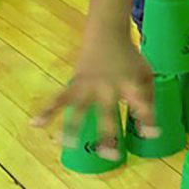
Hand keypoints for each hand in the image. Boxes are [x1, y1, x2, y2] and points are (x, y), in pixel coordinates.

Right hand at [33, 38, 156, 160]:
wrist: (107, 32)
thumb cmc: (129, 57)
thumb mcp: (146, 73)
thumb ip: (149, 98)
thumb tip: (148, 128)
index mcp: (129, 84)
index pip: (141, 104)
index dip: (147, 119)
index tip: (152, 134)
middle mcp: (108, 87)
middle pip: (107, 114)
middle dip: (109, 135)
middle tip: (111, 156)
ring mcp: (89, 86)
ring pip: (79, 109)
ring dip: (73, 127)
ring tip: (68, 145)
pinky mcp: (75, 83)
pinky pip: (59, 99)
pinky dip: (47, 110)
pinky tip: (35, 124)